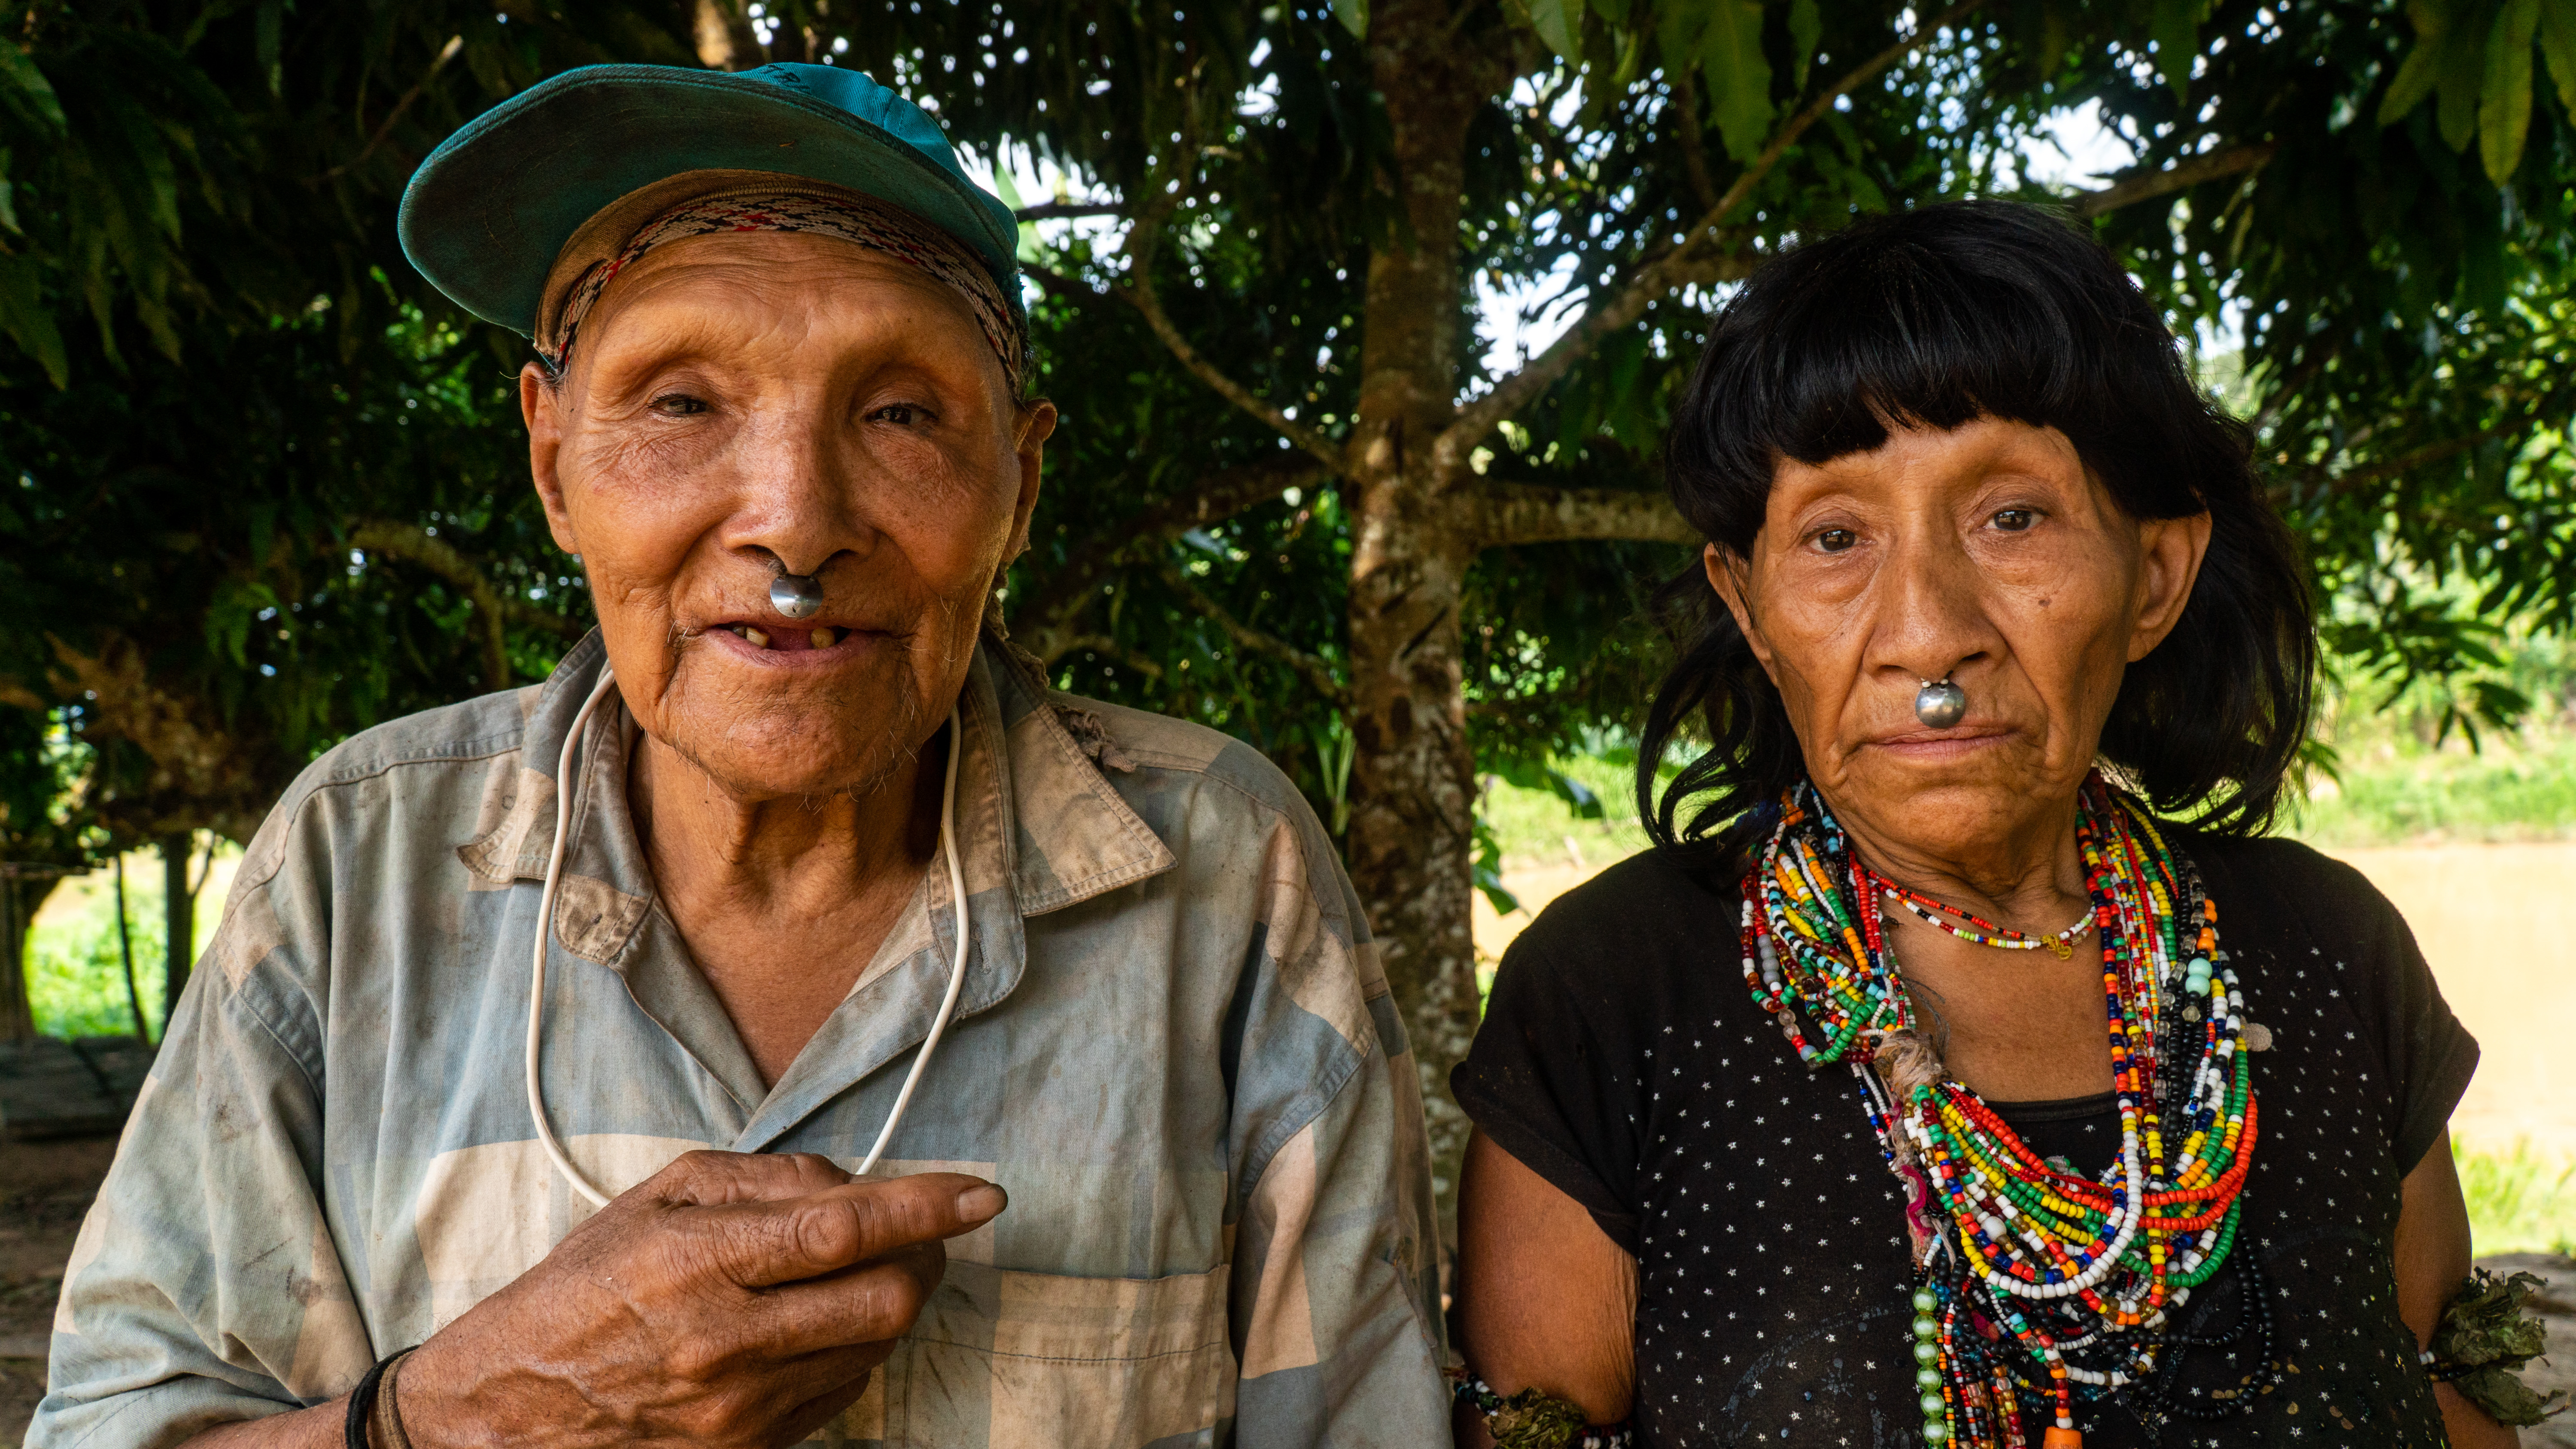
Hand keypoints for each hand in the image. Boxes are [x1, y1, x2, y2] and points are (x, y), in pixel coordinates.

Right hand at [394, 1151, 1004, 1447]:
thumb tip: (851, 1183)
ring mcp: (741, 1408)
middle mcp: (726, 1341)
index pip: (845, 1230)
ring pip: (875, 1348)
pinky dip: (854, 1351)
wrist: (513, 1408)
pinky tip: (817, 1328)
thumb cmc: (586, 1288)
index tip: (983, 1194)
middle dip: (926, 1260)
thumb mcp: (658, 1199)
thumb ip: (764, 1179)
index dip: (927, 1208)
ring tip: (854, 1278)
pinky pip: (843, 1393)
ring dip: (890, 1304)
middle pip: (887, 1300)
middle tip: (923, 1236)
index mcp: (699, 1262)